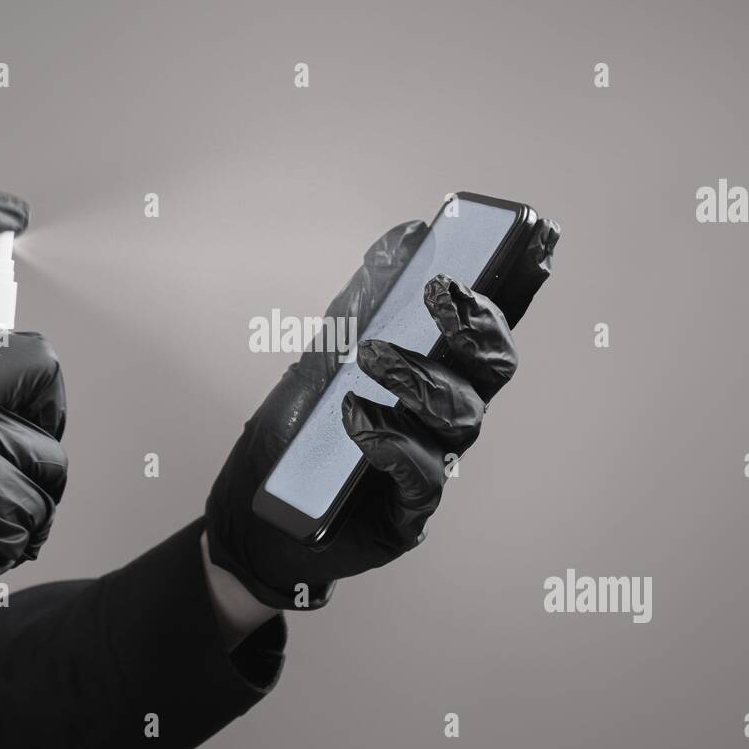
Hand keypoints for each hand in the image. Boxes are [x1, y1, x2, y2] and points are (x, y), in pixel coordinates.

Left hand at [205, 211, 557, 609]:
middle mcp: (444, 422)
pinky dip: (393, 441)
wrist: (257, 509)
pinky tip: (357, 421)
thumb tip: (403, 237)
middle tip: (433, 299)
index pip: (484, 340)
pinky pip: (425, 477)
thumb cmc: (298, 432)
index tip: (456, 279)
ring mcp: (433, 466)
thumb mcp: (322, 355)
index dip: (486, 308)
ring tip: (369, 359)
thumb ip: (362, 302)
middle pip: (491, 375)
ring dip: (420, 377)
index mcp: (436, 380)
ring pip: (462, 419)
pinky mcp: (411, 512)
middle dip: (472, 332)